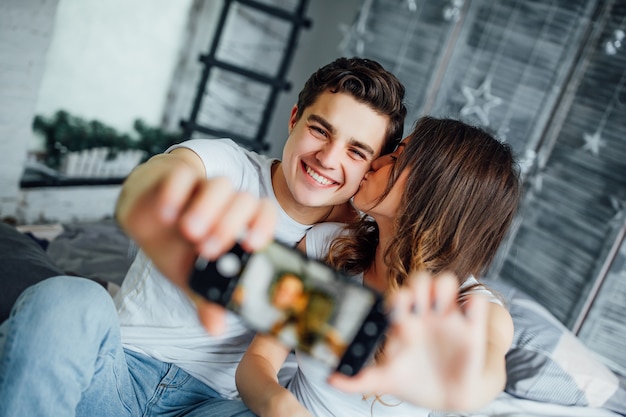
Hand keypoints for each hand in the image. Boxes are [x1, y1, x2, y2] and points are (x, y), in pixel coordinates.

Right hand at [115, 149, 276, 333]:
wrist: (146, 214)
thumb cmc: (176, 247)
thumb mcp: (190, 277)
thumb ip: (206, 298)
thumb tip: (216, 327)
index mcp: (238, 225)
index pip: (264, 215)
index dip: (264, 227)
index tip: (252, 246)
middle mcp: (226, 204)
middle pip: (244, 201)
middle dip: (230, 225)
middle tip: (209, 249)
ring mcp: (202, 188)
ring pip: (220, 185)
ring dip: (208, 209)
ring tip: (189, 231)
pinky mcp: (176, 177)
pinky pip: (184, 176)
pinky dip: (177, 193)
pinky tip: (166, 214)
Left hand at [328, 271, 488, 410]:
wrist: (448, 397)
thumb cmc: (412, 380)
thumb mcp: (385, 380)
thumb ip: (357, 380)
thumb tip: (330, 378)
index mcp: (403, 321)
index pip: (398, 294)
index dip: (397, 298)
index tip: (396, 314)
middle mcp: (425, 314)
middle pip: (421, 279)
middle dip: (419, 286)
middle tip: (418, 307)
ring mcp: (449, 317)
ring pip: (447, 281)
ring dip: (443, 288)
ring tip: (440, 310)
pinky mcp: (472, 327)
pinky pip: (475, 300)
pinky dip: (472, 304)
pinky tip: (466, 321)